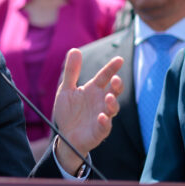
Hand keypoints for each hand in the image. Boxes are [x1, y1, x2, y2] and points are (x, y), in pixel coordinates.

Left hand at [51, 50, 123, 171]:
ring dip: (113, 103)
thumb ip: (72, 72)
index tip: (119, 60)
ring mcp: (102, 116)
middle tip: (115, 80)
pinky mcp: (99, 131)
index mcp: (94, 90)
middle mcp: (101, 101)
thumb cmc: (69, 112)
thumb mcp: (66, 90)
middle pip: (114, 92)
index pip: (105, 77)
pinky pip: (105, 127)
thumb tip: (74, 49)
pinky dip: (104, 122)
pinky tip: (101, 117)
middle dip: (117, 86)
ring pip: (112, 109)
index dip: (112, 68)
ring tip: (109, 98)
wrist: (65, 136)